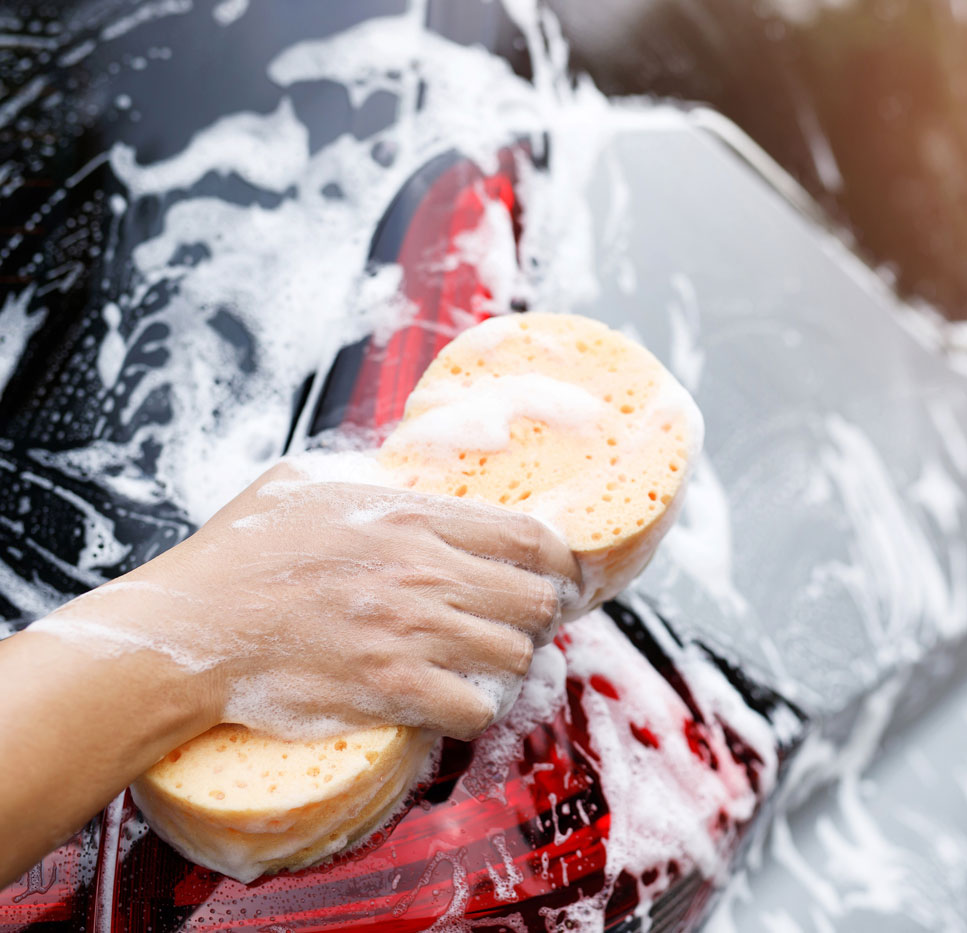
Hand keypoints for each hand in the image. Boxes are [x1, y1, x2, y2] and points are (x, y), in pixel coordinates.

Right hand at [33, 459, 581, 740]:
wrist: (191, 629)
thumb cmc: (242, 554)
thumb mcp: (309, 481)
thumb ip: (374, 476)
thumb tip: (417, 470)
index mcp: (412, 516)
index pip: (530, 537)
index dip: (558, 563)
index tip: (556, 576)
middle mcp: (424, 572)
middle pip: (538, 599)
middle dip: (538, 616)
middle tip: (517, 624)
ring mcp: (411, 633)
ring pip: (516, 656)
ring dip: (508, 666)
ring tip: (484, 665)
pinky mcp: (392, 690)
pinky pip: (476, 707)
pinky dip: (475, 710)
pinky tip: (453, 702)